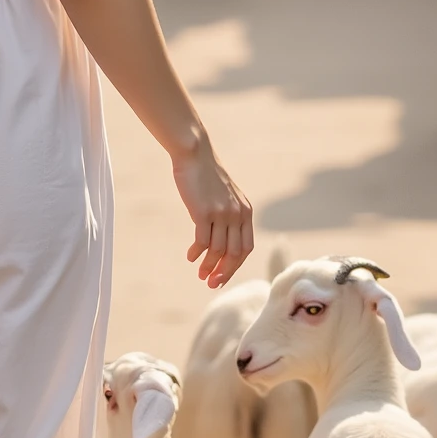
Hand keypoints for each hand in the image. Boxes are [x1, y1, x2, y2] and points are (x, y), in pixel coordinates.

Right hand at [173, 132, 251, 288]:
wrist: (195, 154)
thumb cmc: (207, 176)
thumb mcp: (225, 197)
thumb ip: (228, 216)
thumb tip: (221, 242)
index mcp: (245, 212)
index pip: (246, 248)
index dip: (235, 266)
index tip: (223, 277)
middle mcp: (237, 215)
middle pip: (234, 254)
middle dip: (224, 272)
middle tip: (211, 283)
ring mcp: (221, 214)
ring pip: (218, 250)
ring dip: (208, 266)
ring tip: (200, 274)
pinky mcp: (203, 212)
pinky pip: (202, 241)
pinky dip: (197, 253)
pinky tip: (190, 257)